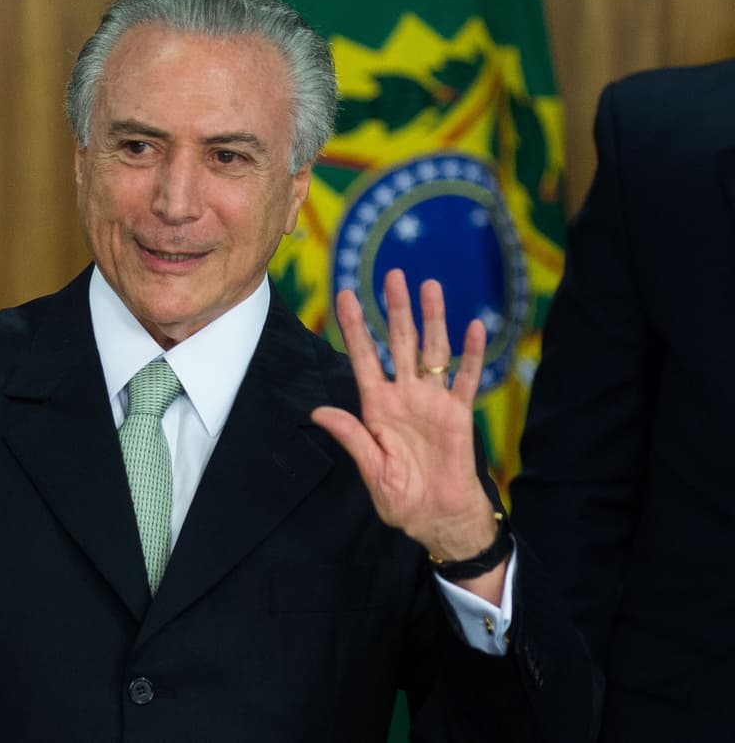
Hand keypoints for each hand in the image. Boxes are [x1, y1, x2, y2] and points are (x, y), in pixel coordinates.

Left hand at [312, 269, 497, 570]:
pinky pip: (466, 378)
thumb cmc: (402, 499)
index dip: (355, 327)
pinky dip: (471, 354)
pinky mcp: (459, 414)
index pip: (363, 358)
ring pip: (433, 350)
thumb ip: (351, 437)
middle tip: (391, 274)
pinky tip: (474, 327)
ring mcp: (433, 402)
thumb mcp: (372, 469)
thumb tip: (318, 412)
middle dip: (395, 309)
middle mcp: (404, 396)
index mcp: (377, 408)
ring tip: (429, 286)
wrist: (439, 519)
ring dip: (432, 318)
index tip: (344, 296)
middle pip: (400, 343)